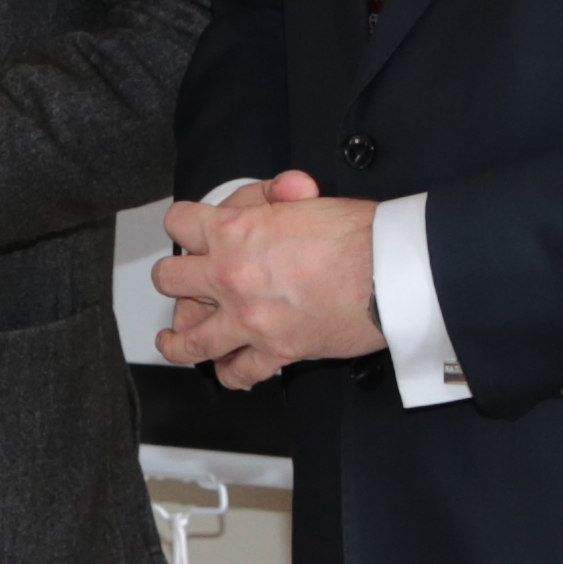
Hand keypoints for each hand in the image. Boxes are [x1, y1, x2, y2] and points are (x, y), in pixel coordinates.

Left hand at [152, 173, 382, 389]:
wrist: (392, 273)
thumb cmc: (359, 235)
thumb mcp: (308, 198)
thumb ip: (276, 195)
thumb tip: (277, 191)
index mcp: (234, 232)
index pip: (180, 223)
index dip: (184, 223)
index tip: (189, 231)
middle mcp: (230, 277)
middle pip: (171, 280)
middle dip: (175, 278)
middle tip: (184, 282)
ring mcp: (249, 320)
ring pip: (189, 339)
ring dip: (178, 338)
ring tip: (174, 337)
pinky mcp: (276, 352)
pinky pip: (238, 372)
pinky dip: (231, 373)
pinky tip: (226, 367)